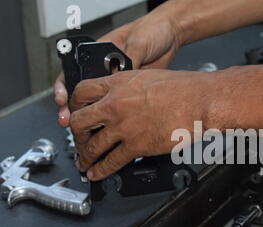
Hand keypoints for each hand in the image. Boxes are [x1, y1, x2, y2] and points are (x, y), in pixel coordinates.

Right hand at [54, 8, 182, 126]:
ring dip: (90, 116)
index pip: (74, 71)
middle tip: (68, 119)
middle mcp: (105, 70)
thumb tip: (123, 78)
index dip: (65, 86)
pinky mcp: (131, 92)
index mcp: (99, 54)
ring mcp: (118, 83)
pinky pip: (117, 107)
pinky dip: (112, 118)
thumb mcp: (138, 44)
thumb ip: (130, 61)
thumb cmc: (151, 31)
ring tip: (84, 129)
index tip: (62, 98)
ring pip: (99, 103)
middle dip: (73, 107)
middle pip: (83, 92)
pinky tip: (108, 126)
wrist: (170, 36)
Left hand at [69, 69, 224, 180]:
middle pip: (79, 121)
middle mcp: (115, 104)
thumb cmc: (185, 88)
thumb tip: (123, 97)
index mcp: (118, 83)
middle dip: (76, 134)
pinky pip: (111, 161)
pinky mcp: (136, 145)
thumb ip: (130, 87)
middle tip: (79, 140)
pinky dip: (101, 170)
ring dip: (85, 157)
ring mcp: (124, 126)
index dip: (74, 105)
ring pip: (92, 145)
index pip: (81, 92)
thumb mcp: (149, 78)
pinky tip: (98, 173)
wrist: (201, 101)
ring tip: (84, 163)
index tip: (76, 112)